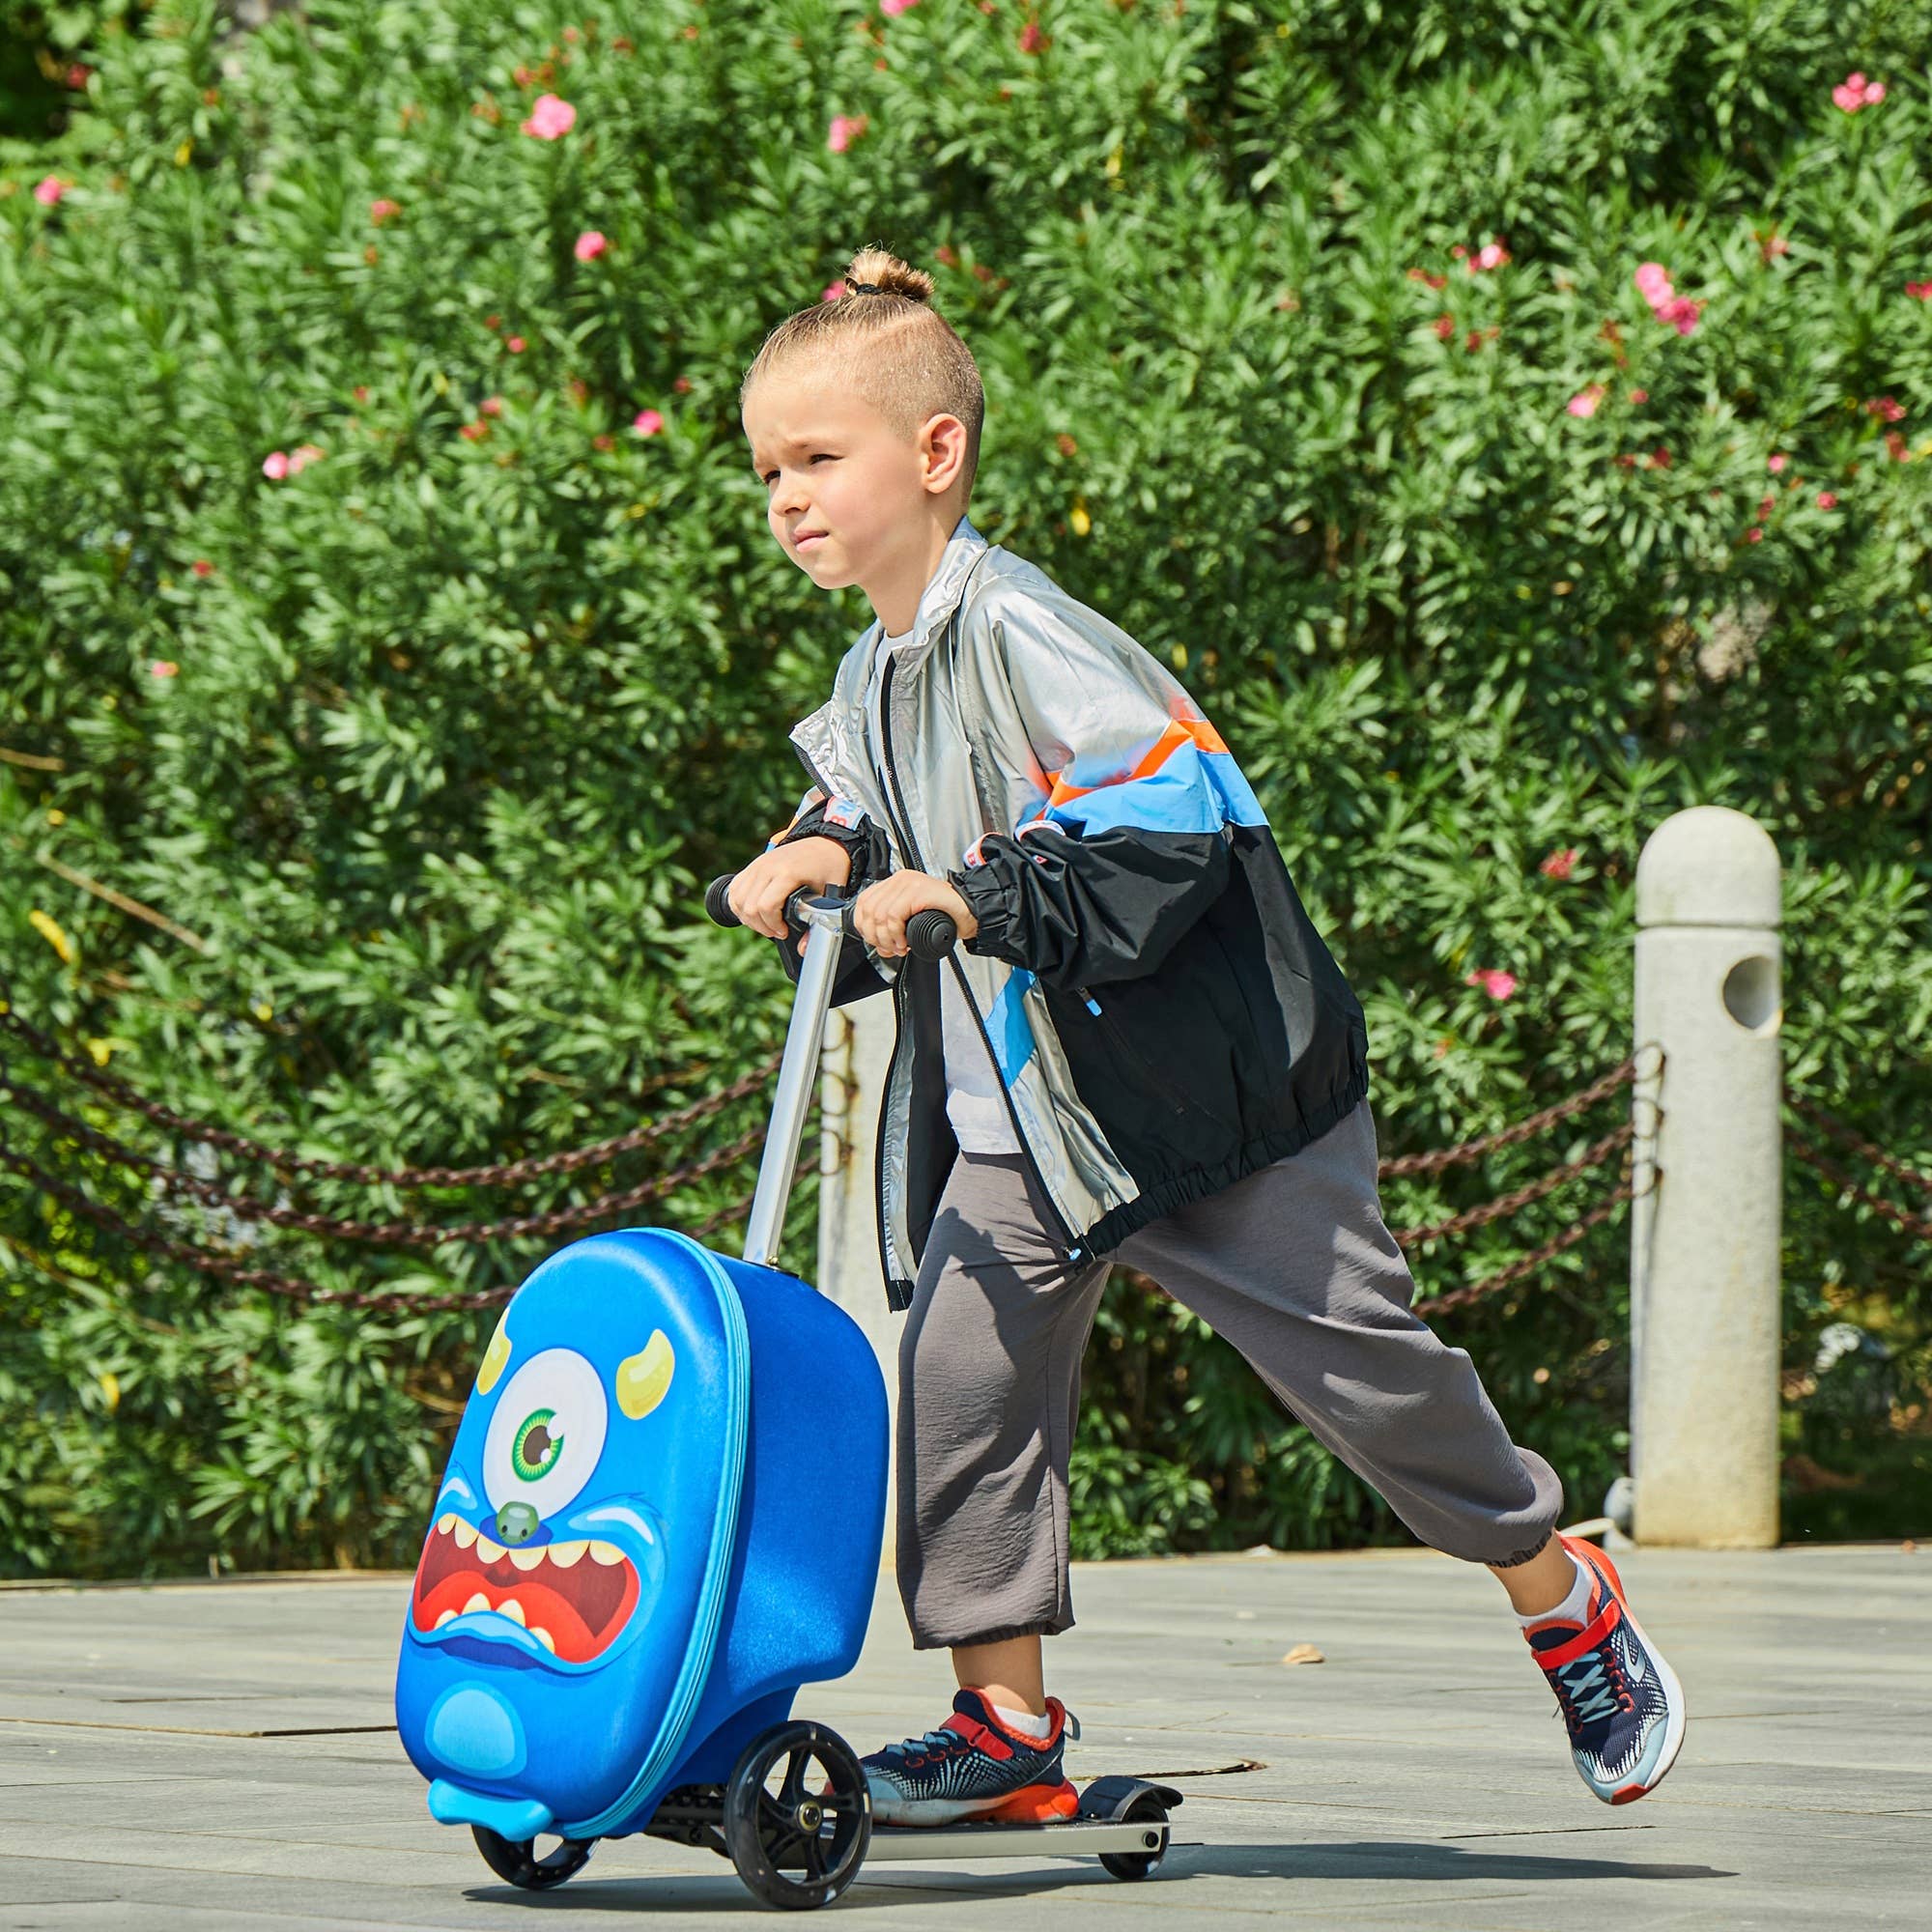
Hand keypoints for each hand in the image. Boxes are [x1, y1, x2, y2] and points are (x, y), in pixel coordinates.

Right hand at [728, 837, 852, 948]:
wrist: (825, 841)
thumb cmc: (830, 867)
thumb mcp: (830, 895)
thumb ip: (816, 924)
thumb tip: (803, 949)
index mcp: (787, 873)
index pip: (766, 906)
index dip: (772, 925)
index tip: (784, 932)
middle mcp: (768, 866)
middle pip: (749, 906)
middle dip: (761, 926)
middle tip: (777, 931)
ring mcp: (758, 864)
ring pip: (738, 899)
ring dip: (748, 917)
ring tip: (766, 923)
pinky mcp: (754, 865)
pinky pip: (735, 889)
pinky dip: (739, 905)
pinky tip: (753, 912)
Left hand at [851, 871, 978, 957]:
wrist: (971, 912)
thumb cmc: (947, 915)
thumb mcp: (913, 919)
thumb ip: (894, 927)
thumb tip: (879, 944)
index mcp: (896, 883)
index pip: (864, 902)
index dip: (864, 926)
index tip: (876, 941)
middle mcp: (900, 879)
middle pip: (869, 909)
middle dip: (875, 936)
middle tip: (890, 948)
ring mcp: (909, 883)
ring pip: (880, 914)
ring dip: (886, 938)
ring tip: (899, 947)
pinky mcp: (918, 891)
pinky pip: (894, 916)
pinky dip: (895, 934)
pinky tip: (905, 942)